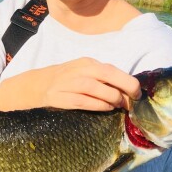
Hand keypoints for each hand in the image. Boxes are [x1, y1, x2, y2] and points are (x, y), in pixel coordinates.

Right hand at [0, 57, 140, 111]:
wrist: (34, 86)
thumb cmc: (64, 81)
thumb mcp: (82, 73)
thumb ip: (101, 78)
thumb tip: (127, 89)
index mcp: (86, 63)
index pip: (112, 70)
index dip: (128, 81)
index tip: (138, 93)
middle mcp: (78, 70)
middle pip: (108, 76)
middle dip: (125, 89)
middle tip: (133, 102)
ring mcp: (68, 83)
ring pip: (97, 89)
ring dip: (113, 99)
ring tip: (119, 106)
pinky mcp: (60, 97)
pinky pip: (84, 102)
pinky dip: (98, 106)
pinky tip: (106, 109)